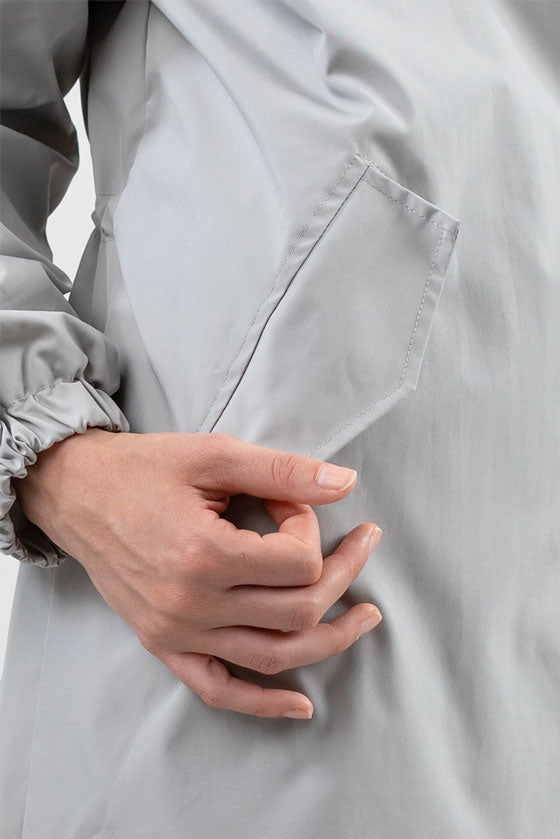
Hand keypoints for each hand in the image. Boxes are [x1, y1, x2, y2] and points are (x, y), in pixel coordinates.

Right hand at [14, 428, 382, 718]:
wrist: (76, 493)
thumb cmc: (143, 469)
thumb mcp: (214, 455)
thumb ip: (282, 471)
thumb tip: (345, 482)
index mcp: (204, 554)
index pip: (298, 563)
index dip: (311, 527)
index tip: (292, 502)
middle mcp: (191, 604)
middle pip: (297, 611)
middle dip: (339, 573)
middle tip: (359, 543)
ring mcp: (176, 632)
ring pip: (273, 656)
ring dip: (329, 638)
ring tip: (365, 616)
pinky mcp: (164, 645)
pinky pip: (218, 689)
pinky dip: (263, 704)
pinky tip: (301, 704)